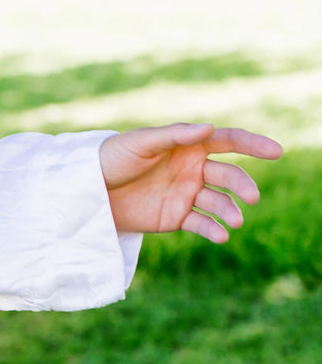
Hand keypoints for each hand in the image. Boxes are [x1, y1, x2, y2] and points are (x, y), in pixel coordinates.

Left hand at [100, 124, 283, 242]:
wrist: (87, 191)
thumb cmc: (111, 158)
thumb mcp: (139, 143)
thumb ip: (173, 136)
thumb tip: (209, 128)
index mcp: (189, 145)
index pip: (228, 141)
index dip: (253, 144)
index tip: (275, 151)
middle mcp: (194, 169)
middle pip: (228, 175)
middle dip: (243, 185)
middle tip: (252, 197)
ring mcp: (187, 194)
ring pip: (219, 202)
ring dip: (231, 210)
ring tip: (235, 222)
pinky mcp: (176, 217)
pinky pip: (201, 224)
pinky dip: (214, 230)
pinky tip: (222, 235)